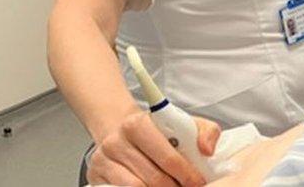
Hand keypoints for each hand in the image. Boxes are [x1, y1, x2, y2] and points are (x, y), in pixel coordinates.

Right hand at [87, 111, 220, 186]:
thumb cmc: (156, 130)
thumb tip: (207, 150)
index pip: (167, 157)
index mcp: (138, 124)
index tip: (198, 183)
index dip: (187, 175)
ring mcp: (104, 159)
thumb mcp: (183, 123)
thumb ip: (205, 131)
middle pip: (154, 178)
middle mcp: (117, 141)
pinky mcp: (96, 175)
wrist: (121, 129)